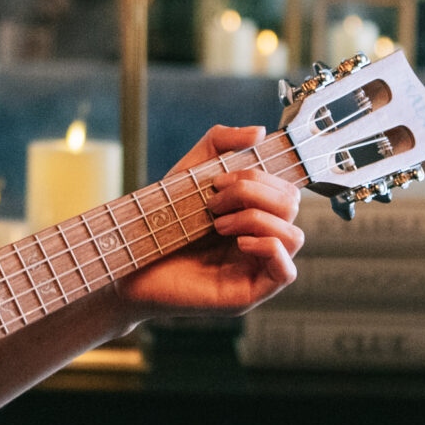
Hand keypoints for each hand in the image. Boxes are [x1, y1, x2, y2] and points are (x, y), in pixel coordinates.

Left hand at [116, 125, 304, 316]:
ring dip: (257, 218)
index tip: (219, 177)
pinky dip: (268, 247)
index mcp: (254, 213)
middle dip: (253, 192)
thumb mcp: (190, 171)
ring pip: (295, 235)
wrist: (129, 261)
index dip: (262, 175)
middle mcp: (261, 239)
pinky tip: (238, 242)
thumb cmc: (160, 222)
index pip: (286, 189)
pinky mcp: (250, 293)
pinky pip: (288, 272)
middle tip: (213, 200)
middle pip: (292, 205)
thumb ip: (219, 142)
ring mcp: (257, 268)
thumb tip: (259, 132)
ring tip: (218, 223)